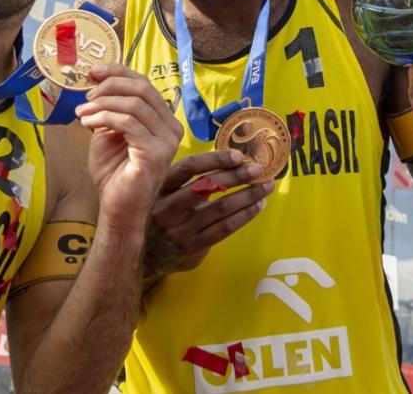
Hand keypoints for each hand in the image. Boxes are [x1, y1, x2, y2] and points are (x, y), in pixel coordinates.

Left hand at [74, 63, 182, 233]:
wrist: (117, 208)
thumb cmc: (114, 173)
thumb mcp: (109, 132)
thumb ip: (109, 108)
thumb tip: (97, 81)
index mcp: (163, 120)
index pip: (144, 84)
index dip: (118, 72)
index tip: (93, 71)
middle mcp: (171, 128)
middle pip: (142, 89)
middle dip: (110, 86)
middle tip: (87, 96)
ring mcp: (167, 141)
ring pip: (134, 104)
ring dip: (102, 104)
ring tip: (82, 112)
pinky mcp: (155, 154)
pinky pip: (128, 124)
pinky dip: (104, 118)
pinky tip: (88, 122)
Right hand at [144, 151, 273, 280]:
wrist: (146, 255)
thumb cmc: (163, 214)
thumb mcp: (164, 192)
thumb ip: (187, 179)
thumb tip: (230, 160)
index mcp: (160, 186)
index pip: (189, 167)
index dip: (214, 159)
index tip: (238, 155)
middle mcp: (167, 206)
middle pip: (207, 186)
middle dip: (236, 176)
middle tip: (258, 169)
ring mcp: (179, 228)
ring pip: (220, 208)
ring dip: (247, 196)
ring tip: (265, 187)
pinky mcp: (192, 246)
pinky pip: (224, 229)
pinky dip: (244, 216)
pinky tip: (257, 206)